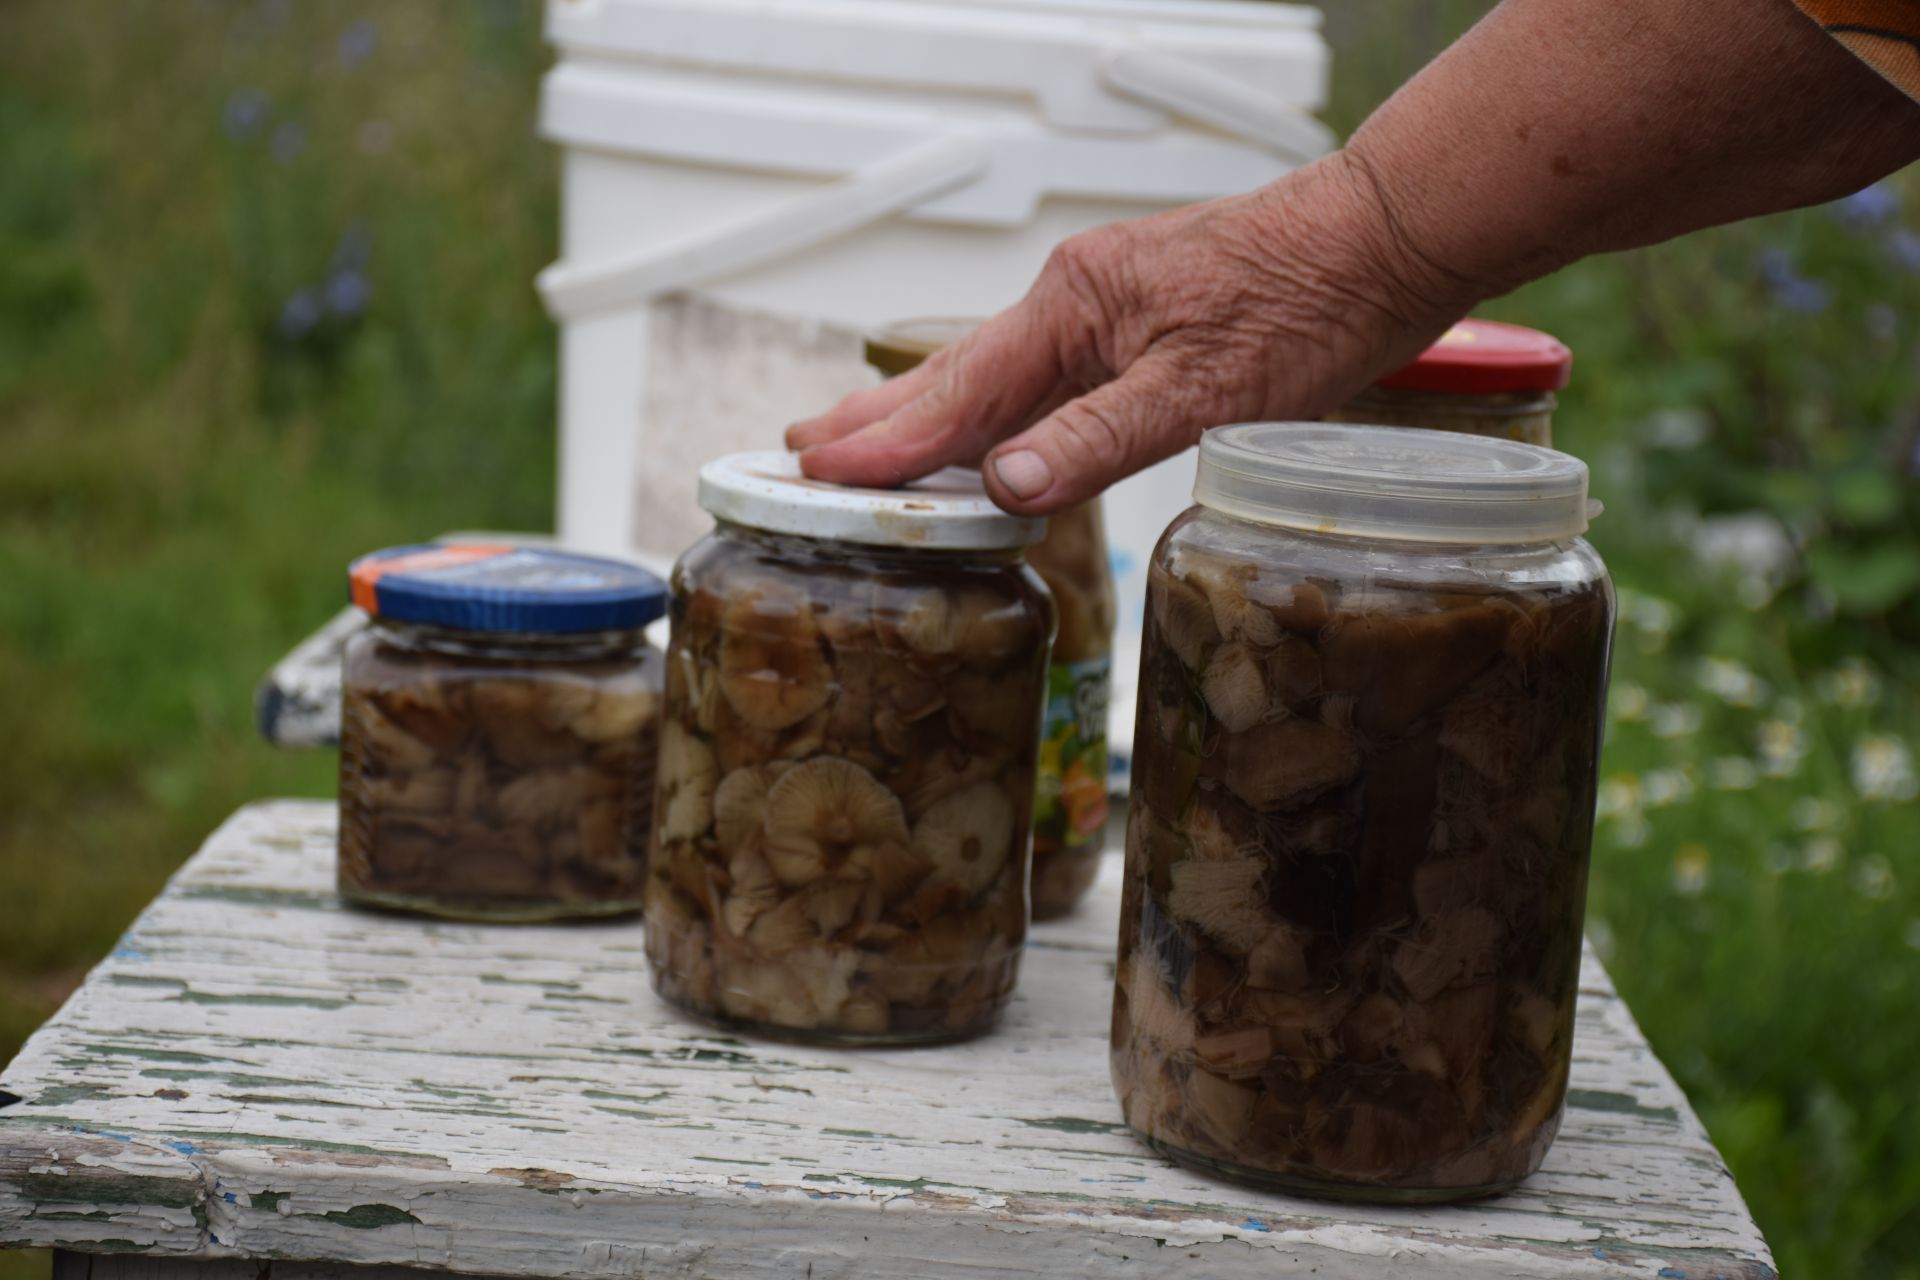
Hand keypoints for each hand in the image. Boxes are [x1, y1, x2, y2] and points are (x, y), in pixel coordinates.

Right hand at [786, 154, 1464, 514]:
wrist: (1384, 242)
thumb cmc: (1308, 304)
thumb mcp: (1205, 389)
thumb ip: (1098, 438)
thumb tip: (1003, 486)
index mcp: (1073, 306)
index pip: (960, 393)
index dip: (888, 444)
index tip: (818, 474)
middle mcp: (1075, 301)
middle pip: (955, 375)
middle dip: (878, 420)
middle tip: (799, 453)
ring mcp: (1103, 311)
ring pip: (994, 377)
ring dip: (925, 418)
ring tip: (862, 443)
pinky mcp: (1137, 327)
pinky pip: (1040, 379)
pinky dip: (993, 414)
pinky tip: (983, 436)